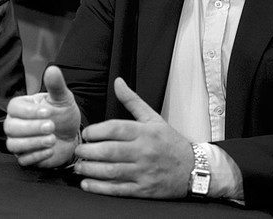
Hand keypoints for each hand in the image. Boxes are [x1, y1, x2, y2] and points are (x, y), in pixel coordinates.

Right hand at [4, 65, 80, 167]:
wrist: (71, 136)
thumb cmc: (63, 115)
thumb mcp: (63, 98)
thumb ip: (56, 85)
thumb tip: (52, 69)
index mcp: (22, 107)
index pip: (14, 108)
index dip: (28, 111)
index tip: (46, 112)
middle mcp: (16, 124)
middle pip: (10, 127)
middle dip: (31, 128)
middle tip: (51, 126)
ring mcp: (18, 141)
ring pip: (13, 144)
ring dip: (33, 143)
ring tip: (52, 139)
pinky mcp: (24, 157)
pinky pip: (22, 159)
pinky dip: (36, 156)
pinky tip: (50, 150)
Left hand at [73, 77, 193, 198]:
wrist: (194, 169)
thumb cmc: (171, 143)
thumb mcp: (153, 118)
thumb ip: (132, 100)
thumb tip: (118, 82)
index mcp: (145, 132)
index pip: (115, 129)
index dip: (96, 131)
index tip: (85, 134)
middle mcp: (144, 151)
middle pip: (110, 151)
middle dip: (89, 151)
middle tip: (78, 151)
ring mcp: (144, 172)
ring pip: (112, 171)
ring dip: (91, 170)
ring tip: (80, 167)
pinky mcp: (144, 189)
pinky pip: (118, 189)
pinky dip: (101, 188)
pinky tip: (88, 184)